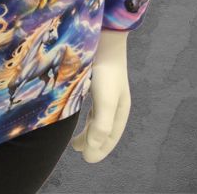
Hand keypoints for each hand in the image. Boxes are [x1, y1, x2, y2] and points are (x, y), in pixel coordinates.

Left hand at [70, 28, 130, 162]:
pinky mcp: (96, 80)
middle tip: (78, 150)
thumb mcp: (105, 100)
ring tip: (75, 139)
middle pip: (105, 128)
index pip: (111, 136)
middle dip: (93, 142)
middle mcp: (115, 101)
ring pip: (98, 117)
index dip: (100, 149)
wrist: (104, 38)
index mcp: (121, 109)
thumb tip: (92, 148)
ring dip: (88, 130)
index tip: (86, 159)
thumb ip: (100, 126)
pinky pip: (92, 105)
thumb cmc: (105, 71)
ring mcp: (106, 90)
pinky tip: (76, 113)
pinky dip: (86, 115)